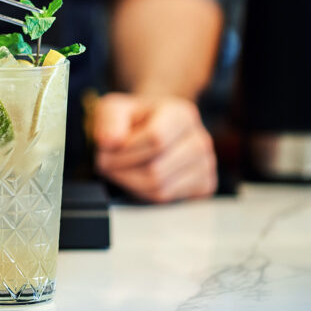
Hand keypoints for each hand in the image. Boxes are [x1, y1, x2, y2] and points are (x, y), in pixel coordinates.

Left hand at [92, 93, 216, 202]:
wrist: (151, 127)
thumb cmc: (133, 120)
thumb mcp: (113, 109)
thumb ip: (109, 120)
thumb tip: (109, 142)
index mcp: (181, 114)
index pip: (155, 139)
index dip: (124, 150)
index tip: (105, 150)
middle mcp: (200, 139)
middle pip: (156, 169)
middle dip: (122, 170)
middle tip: (106, 163)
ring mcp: (205, 164)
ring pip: (161, 189)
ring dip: (130, 183)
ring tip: (119, 170)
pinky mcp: (204, 185)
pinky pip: (167, 200)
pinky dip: (144, 194)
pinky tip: (137, 178)